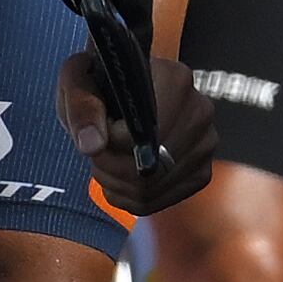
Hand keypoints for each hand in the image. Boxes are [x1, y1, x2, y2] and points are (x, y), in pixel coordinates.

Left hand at [56, 47, 214, 216]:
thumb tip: (93, 145)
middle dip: (111, 166)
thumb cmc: (99, 84)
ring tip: (108, 159)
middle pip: (150, 166)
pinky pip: (157, 202)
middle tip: (98, 150)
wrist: (119, 95)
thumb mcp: (77, 83)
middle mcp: (199, 111)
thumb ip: (81, 108)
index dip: (114, 141)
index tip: (102, 129)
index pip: (146, 132)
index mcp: (175, 80)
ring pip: (151, 188)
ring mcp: (205, 144)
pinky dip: (129, 197)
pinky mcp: (200, 172)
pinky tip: (121, 175)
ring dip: (116, 183)